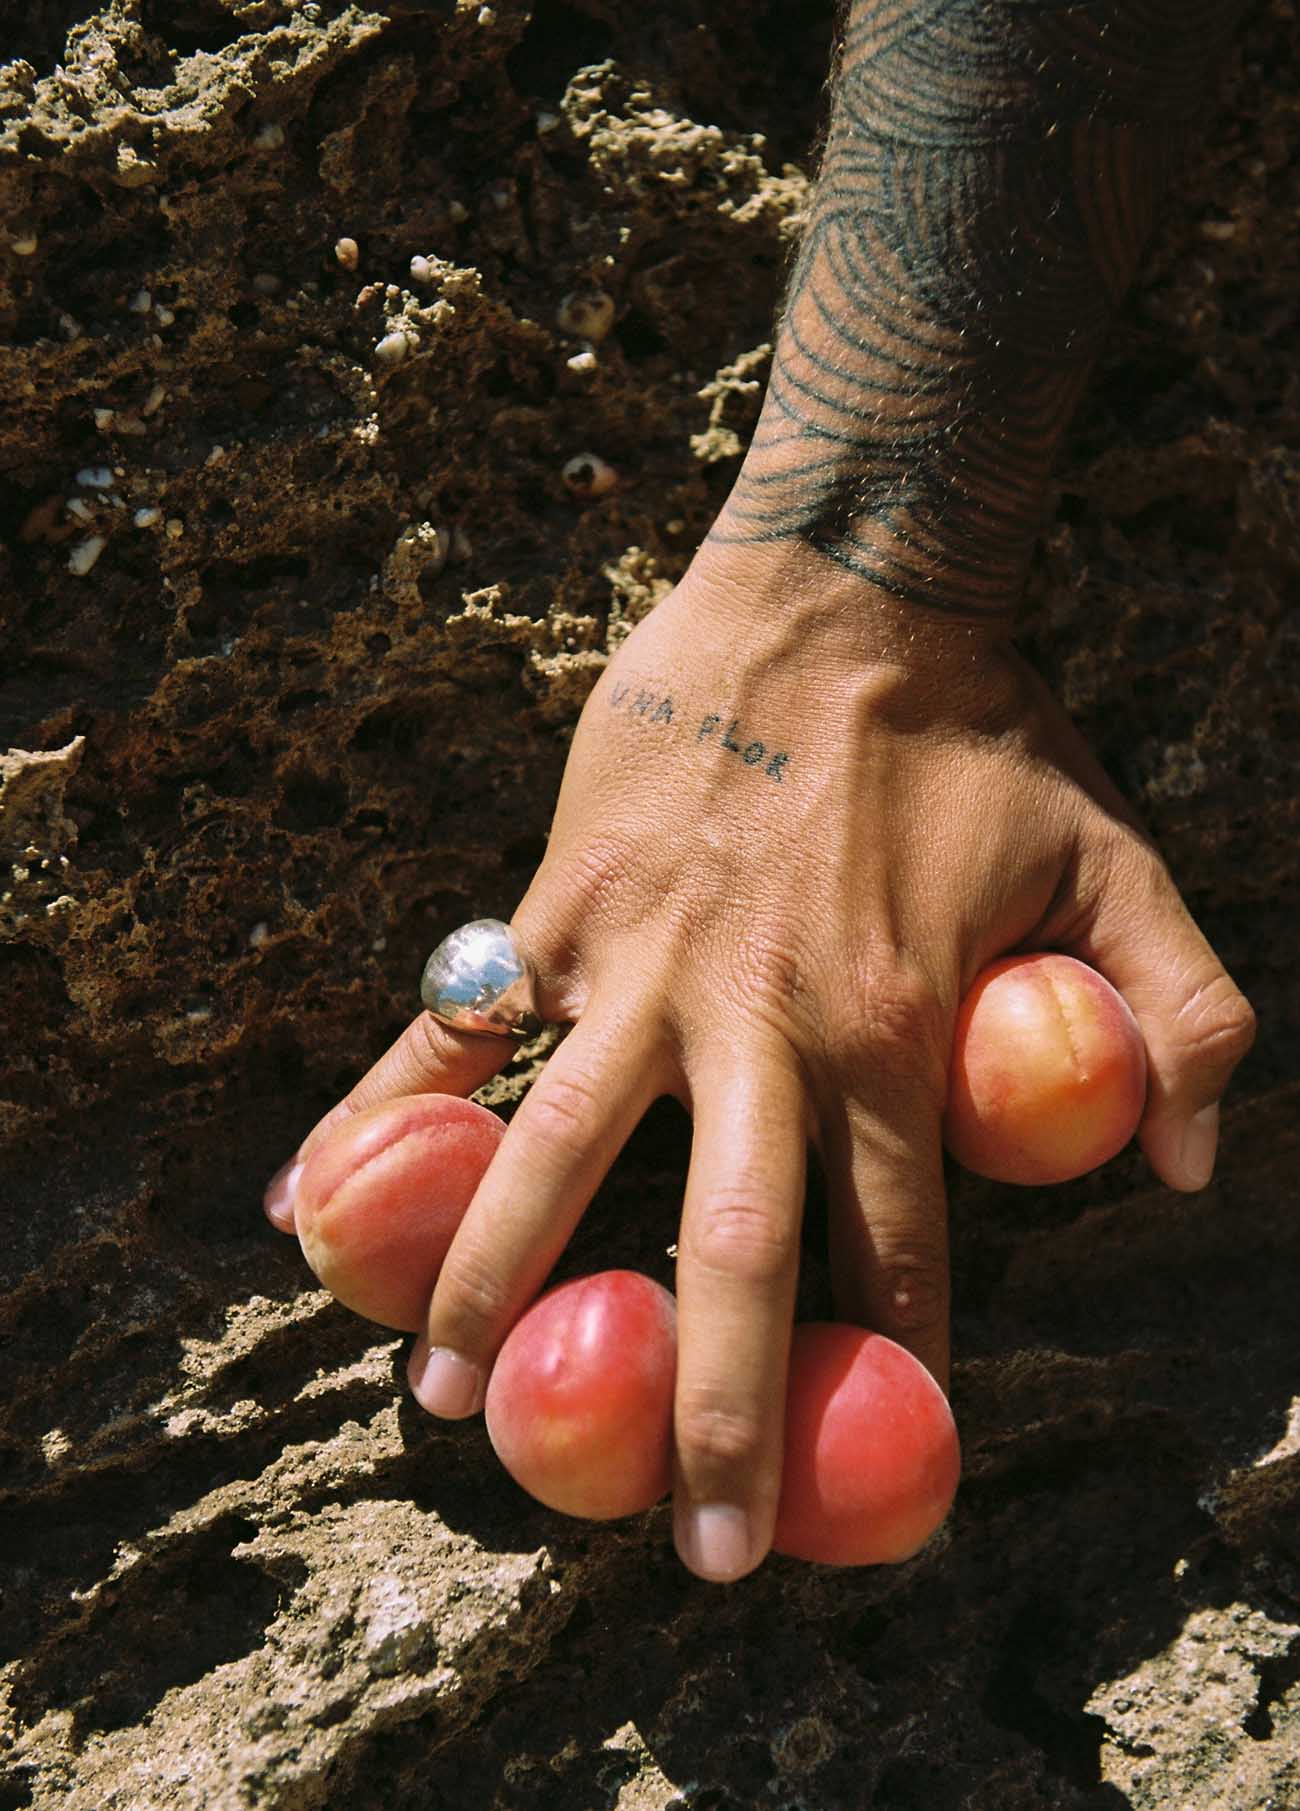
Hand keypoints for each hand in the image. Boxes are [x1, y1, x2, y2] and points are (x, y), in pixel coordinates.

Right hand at [266, 538, 1254, 1580]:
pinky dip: (381, 1115)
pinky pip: (456, 1029)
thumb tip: (1180, 1168)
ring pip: (556, 1157)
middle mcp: (758, 1024)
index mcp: (889, 1035)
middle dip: (704, 1407)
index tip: (860, 1474)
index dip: (885, 1370)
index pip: (892, 1247)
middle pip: (723, 1250)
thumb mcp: (1119, 863)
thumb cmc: (983, 733)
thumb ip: (1181, 1015)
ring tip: (454, 1410)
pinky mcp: (557, 906)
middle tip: (688, 1546)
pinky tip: (310, 1203)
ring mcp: (640, 966)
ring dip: (501, 1291)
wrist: (846, 589)